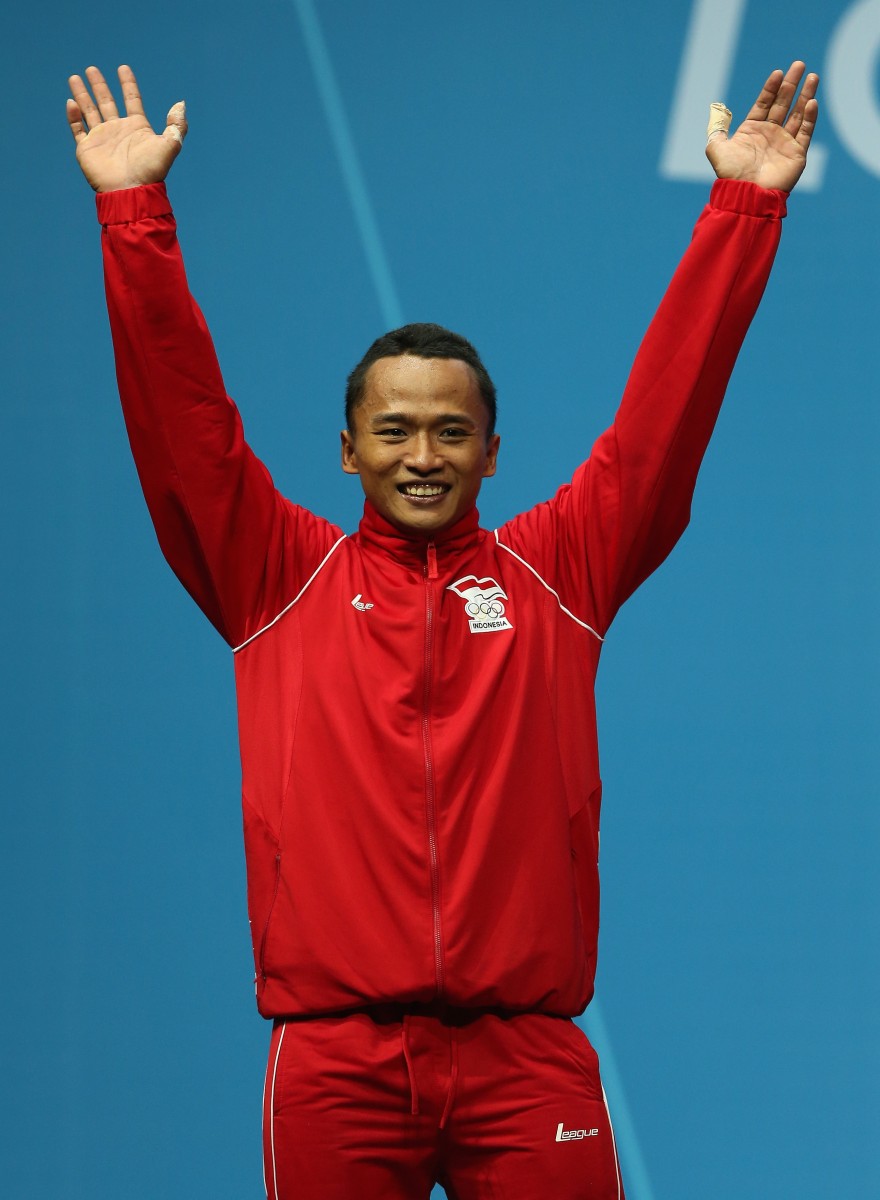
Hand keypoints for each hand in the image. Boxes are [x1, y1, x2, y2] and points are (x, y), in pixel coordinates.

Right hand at [67, 65, 186, 191]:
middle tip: (92, 69)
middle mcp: (118, 131)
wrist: (130, 192)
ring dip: (83, 94)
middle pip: (107, 102)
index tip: (123, 68)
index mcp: (137, 128)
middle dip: (99, 85)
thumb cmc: (150, 171)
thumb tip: (181, 104)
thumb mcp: (170, 146)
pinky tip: (72, 102)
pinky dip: (73, 116)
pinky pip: (78, 129)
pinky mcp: (87, 149)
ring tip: (75, 77)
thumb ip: (177, 126)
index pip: (132, 100)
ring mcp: (102, 139)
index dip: (128, 84)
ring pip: (90, 111)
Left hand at [706, 61, 818, 191]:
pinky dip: (810, 117)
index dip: (771, 88)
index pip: (764, 103)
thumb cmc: (730, 174)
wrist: (745, 194)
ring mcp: (784, 143)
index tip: (778, 72)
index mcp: (752, 131)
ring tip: (813, 76)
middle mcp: (769, 135)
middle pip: (783, 104)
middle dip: (791, 84)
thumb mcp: (716, 149)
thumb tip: (717, 112)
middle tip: (799, 64)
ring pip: (798, 114)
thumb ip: (717, 129)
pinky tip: (812, 101)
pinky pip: (806, 132)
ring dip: (805, 95)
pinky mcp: (797, 154)